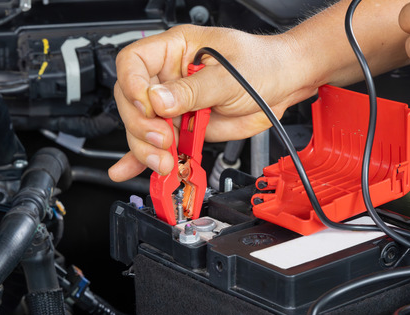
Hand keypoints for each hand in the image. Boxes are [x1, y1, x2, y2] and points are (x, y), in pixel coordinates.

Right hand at [109, 25, 316, 180]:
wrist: (282, 85)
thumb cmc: (260, 65)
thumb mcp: (228, 76)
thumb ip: (193, 90)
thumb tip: (159, 101)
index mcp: (175, 50)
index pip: (133, 62)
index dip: (133, 85)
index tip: (148, 107)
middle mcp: (168, 77)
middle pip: (131, 101)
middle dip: (141, 125)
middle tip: (163, 139)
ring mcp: (174, 105)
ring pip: (142, 128)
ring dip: (146, 148)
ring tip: (164, 160)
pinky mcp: (183, 128)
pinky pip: (156, 144)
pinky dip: (141, 159)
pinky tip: (127, 169)